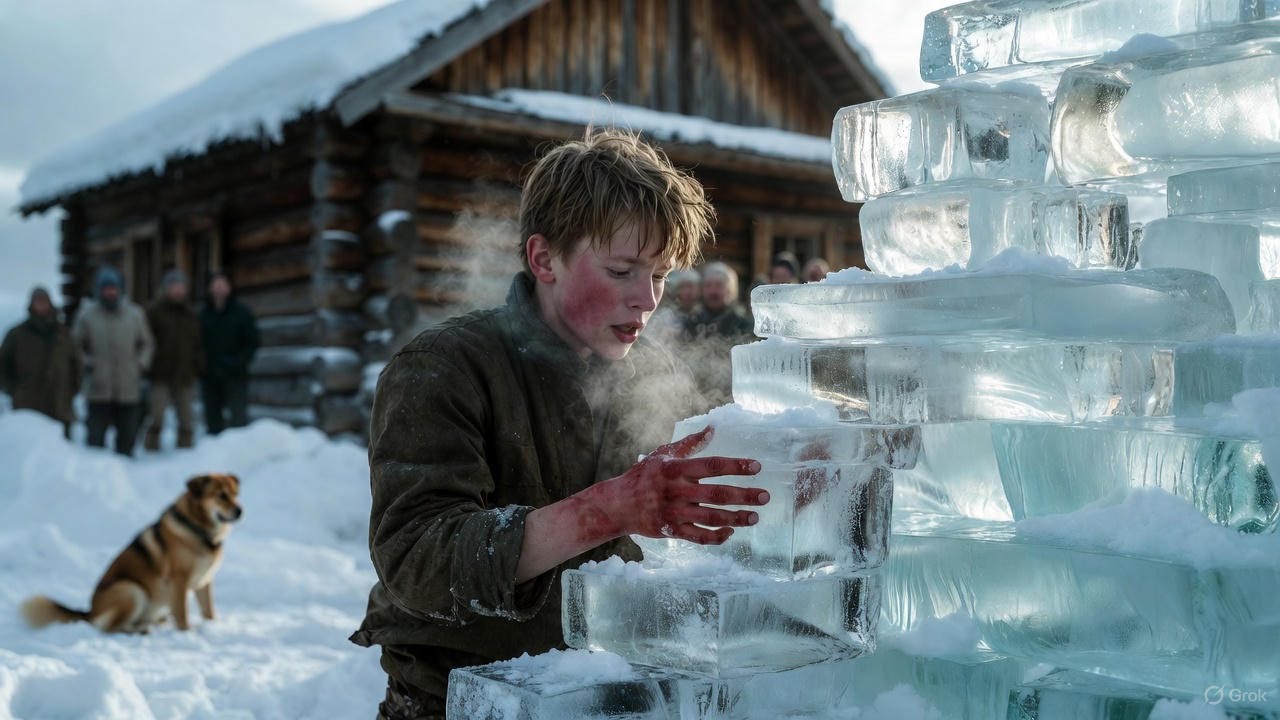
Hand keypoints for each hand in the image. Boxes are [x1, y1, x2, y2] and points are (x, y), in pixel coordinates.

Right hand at [579, 426, 767, 544]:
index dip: (736, 466)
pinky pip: (699, 538)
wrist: (618, 505)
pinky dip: (717, 537)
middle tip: (765, 497)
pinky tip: (731, 532)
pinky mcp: (672, 531)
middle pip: (717, 494)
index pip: (712, 465)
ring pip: (712, 518)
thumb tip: (712, 428)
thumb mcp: (662, 455)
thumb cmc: (643, 475)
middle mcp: (677, 491)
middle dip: (744, 496)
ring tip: (754, 517)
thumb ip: (689, 444)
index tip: (757, 467)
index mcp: (676, 469)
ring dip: (736, 518)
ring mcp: (675, 513)